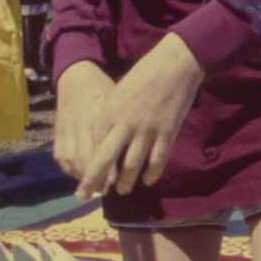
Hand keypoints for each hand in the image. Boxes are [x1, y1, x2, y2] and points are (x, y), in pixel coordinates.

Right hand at [55, 61, 116, 188]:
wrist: (78, 77)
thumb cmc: (106, 92)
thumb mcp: (118, 104)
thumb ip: (123, 127)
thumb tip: (135, 151)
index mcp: (98, 115)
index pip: (102, 148)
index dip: (107, 168)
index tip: (114, 183)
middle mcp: (81, 123)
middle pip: (85, 157)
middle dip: (93, 178)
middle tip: (103, 192)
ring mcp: (67, 127)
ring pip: (71, 159)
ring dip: (81, 176)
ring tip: (92, 188)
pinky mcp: (58, 130)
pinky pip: (61, 155)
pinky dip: (70, 168)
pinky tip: (79, 175)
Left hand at [75, 34, 204, 198]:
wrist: (175, 64)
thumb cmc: (145, 75)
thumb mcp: (120, 93)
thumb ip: (113, 116)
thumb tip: (107, 139)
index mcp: (111, 112)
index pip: (96, 145)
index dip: (90, 164)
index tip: (85, 178)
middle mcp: (126, 123)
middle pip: (106, 159)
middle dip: (94, 180)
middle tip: (86, 196)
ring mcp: (147, 129)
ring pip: (132, 164)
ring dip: (125, 181)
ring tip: (121, 192)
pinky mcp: (167, 131)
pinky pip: (158, 159)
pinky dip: (152, 173)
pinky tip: (148, 181)